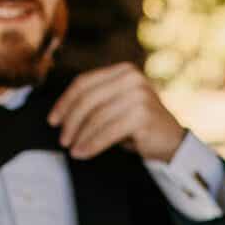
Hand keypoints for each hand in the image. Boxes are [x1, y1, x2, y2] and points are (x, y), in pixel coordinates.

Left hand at [48, 63, 188, 161]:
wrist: (172, 142)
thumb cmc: (139, 127)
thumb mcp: (116, 107)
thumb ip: (95, 102)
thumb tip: (59, 116)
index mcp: (123, 71)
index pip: (84, 83)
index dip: (65, 102)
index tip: (52, 120)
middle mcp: (132, 78)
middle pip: (88, 98)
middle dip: (71, 121)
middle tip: (62, 139)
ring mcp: (139, 95)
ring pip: (96, 116)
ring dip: (80, 136)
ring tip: (72, 149)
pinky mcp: (143, 115)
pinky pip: (108, 131)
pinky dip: (92, 144)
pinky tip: (83, 153)